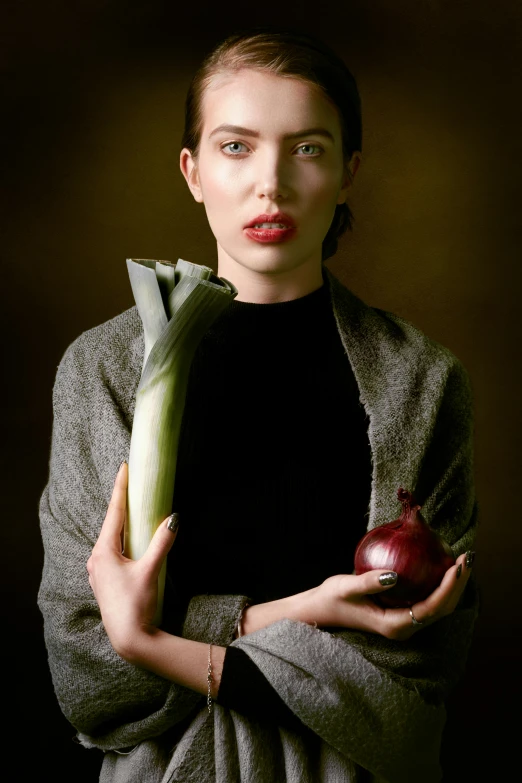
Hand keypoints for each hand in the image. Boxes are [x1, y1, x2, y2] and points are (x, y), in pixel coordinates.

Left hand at [86, 462, 178, 655]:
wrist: (128, 639)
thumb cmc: (136, 604)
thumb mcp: (151, 570)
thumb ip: (162, 543)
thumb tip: (173, 519)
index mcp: (103, 551)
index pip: (114, 512)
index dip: (120, 488)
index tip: (124, 468)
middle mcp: (96, 558)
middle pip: (111, 523)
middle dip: (121, 503)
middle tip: (131, 482)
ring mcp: (98, 571)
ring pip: (111, 538)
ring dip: (122, 522)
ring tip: (132, 506)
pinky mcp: (105, 580)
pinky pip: (112, 551)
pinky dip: (121, 539)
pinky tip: (129, 539)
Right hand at [308, 552, 472, 640]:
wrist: (323, 610)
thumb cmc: (333, 598)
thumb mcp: (347, 587)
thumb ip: (369, 582)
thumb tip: (394, 575)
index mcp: (395, 625)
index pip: (431, 608)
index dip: (448, 587)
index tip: (456, 565)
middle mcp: (405, 627)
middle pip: (442, 609)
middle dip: (458, 584)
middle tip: (467, 557)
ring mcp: (405, 622)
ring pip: (439, 606)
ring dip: (453, 584)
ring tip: (462, 560)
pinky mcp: (403, 613)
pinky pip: (429, 600)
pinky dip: (441, 584)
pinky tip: (441, 564)